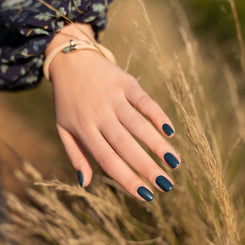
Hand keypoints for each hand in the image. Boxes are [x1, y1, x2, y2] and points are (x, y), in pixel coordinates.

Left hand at [47, 24, 180, 201]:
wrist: (71, 61)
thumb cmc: (67, 100)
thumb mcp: (63, 128)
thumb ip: (75, 155)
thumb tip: (85, 183)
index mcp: (85, 129)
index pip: (108, 160)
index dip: (127, 179)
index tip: (146, 194)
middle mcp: (100, 115)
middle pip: (126, 146)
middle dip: (148, 168)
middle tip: (167, 185)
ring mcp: (114, 97)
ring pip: (139, 125)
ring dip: (158, 145)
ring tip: (175, 163)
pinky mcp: (125, 83)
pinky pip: (144, 100)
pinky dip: (157, 115)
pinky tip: (169, 130)